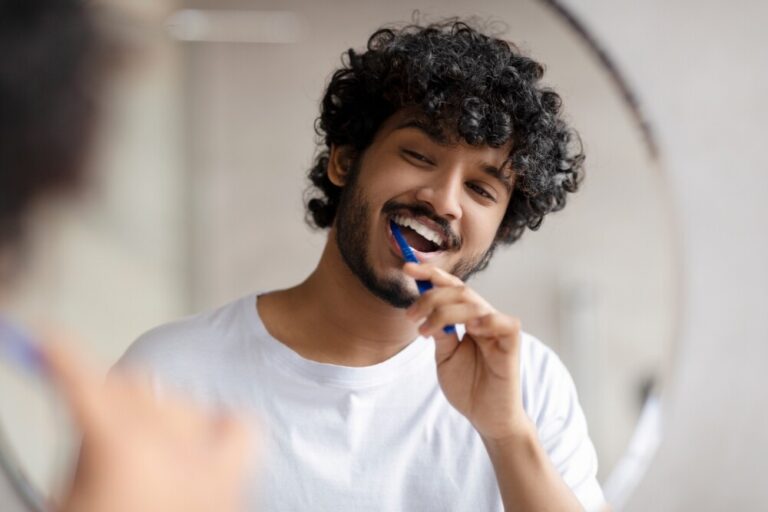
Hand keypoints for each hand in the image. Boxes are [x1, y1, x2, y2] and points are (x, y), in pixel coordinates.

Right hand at [40, 341, 253, 511]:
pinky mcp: (237, 490)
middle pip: (135, 387)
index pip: (84, 383)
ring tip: (133, 449)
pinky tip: (191, 445)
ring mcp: (215, 469)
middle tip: (88, 430)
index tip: (42, 338)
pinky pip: (235, 428)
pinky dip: (212, 426)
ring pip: (181, 402)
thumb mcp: (70, 499)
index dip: (58, 356)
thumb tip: (90, 408)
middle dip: (104, 398)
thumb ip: (83, 448)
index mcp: (123, 453)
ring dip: (153, 414)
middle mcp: (178, 452)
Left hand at [403, 262, 532, 441]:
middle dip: (430, 297)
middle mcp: (483, 319)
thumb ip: (440, 332)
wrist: (486, 417)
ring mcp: (497, 331)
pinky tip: (471, 329)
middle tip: (411, 315)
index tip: (408, 267)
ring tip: (426, 332)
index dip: (432, 274)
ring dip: (444, 312)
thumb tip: (426, 311)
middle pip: (459, 291)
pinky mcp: (511, 346)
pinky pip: (505, 323)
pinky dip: (487, 321)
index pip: (452, 287)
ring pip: (474, 304)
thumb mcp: (445, 356)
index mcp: (467, 319)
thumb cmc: (468, 386)